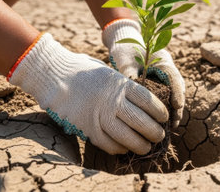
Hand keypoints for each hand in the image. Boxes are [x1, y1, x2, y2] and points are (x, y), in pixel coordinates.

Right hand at [9, 33, 167, 154]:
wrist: (56, 75)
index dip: (159, 112)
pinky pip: (107, 143)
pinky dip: (119, 148)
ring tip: (147, 146)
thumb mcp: (110, 73)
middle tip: (160, 136)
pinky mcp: (87, 127)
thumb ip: (126, 87)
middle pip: (140, 121)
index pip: (148, 101)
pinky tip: (125, 148)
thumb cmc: (86, 72)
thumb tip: (145, 103)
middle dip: (154, 132)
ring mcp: (98, 115)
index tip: (164, 118)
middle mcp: (111, 100)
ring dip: (140, 144)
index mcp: (120, 84)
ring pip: (126, 136)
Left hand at [102, 19, 184, 126]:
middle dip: (177, 106)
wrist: (124, 38)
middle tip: (174, 123)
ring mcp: (164, 75)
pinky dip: (165, 106)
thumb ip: (129, 74)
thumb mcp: (125, 60)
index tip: (177, 107)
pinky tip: (160, 120)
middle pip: (177, 88)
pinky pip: (165, 95)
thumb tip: (130, 92)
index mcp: (162, 60)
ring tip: (170, 126)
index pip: (174, 77)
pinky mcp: (158, 81)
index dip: (177, 93)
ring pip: (173, 93)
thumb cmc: (125, 48)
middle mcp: (166, 68)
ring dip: (173, 108)